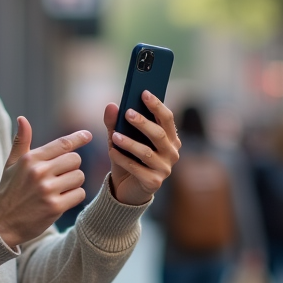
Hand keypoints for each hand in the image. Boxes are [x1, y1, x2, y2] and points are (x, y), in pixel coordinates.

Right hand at [0, 117, 89, 247]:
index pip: (62, 144)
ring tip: (59, 189)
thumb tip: (22, 119)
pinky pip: (79, 194)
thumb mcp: (11, 164)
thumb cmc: (9, 191)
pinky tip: (61, 200)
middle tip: (60, 176)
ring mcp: (47, 190)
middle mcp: (39, 172)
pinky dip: (74, 197)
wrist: (2, 223)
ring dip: (73, 183)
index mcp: (30, 159)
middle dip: (71, 167)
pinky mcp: (55, 207)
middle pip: (75, 160)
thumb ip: (21, 141)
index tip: (88, 135)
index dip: (78, 138)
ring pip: (79, 177)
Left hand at [103, 90, 180, 206]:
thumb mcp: (120, 138)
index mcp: (169, 138)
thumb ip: (115, 122)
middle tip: (127, 112)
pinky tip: (112, 152)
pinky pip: (137, 169)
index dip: (157, 105)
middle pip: (159, 134)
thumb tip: (111, 106)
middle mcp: (172, 153)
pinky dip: (123, 159)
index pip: (167, 118)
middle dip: (143, 122)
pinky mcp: (154, 182)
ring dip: (130, 143)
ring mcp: (165, 169)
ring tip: (114, 136)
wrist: (127, 189)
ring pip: (147, 152)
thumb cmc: (128, 159)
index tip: (144, 93)